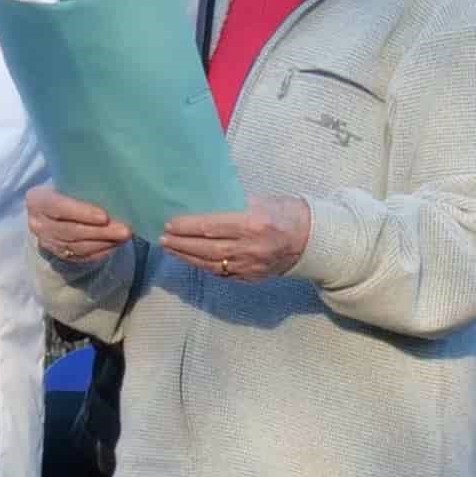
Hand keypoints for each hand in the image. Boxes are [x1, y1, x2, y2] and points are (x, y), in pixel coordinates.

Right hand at [22, 186, 132, 268]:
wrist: (56, 209)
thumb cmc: (68, 190)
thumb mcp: (69, 182)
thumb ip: (84, 185)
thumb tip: (116, 188)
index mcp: (37, 200)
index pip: (57, 207)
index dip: (81, 212)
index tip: (104, 216)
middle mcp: (37, 223)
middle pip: (70, 230)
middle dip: (100, 231)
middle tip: (124, 230)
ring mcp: (47, 241)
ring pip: (77, 246)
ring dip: (104, 242)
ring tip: (124, 237)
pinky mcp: (59, 254)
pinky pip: (82, 256)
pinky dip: (101, 250)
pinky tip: (115, 244)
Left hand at [156, 199, 314, 282]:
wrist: (313, 240)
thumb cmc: (286, 213)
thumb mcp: (262, 200)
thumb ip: (233, 202)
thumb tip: (203, 199)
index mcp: (253, 224)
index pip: (212, 226)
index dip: (187, 226)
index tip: (169, 223)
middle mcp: (250, 248)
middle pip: (207, 248)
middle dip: (181, 244)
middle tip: (162, 238)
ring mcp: (251, 266)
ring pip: (211, 264)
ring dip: (187, 257)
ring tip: (169, 248)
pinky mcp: (252, 278)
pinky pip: (222, 274)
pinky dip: (203, 266)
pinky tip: (190, 259)